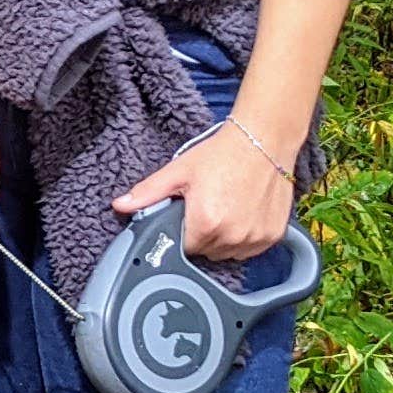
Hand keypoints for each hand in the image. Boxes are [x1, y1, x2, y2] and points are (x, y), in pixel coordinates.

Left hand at [116, 118, 294, 263]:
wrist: (263, 140)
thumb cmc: (221, 154)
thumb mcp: (179, 171)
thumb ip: (148, 193)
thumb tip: (120, 206)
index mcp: (205, 224)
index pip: (183, 248)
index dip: (182, 232)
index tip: (188, 215)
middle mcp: (232, 236)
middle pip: (206, 252)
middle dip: (202, 234)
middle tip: (208, 205)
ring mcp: (255, 239)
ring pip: (228, 252)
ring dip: (224, 238)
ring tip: (226, 207)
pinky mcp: (273, 236)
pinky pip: (250, 249)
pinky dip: (245, 237)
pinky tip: (243, 212)